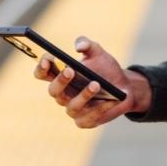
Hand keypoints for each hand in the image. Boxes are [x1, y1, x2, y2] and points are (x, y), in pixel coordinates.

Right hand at [33, 37, 149, 127]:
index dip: (41, 67)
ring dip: (84, 95)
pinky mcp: (86, 121)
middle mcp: (63, 94)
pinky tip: (111, 99)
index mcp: (60, 76)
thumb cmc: (105, 68)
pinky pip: (90, 117)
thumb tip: (78, 46)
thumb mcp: (97, 52)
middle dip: (60, 80)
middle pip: (53, 91)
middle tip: (70, 70)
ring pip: (72, 106)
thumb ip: (87, 44)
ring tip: (96, 83)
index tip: (48, 58)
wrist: (124, 86)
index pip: (42, 74)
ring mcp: (73, 109)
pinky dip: (102, 108)